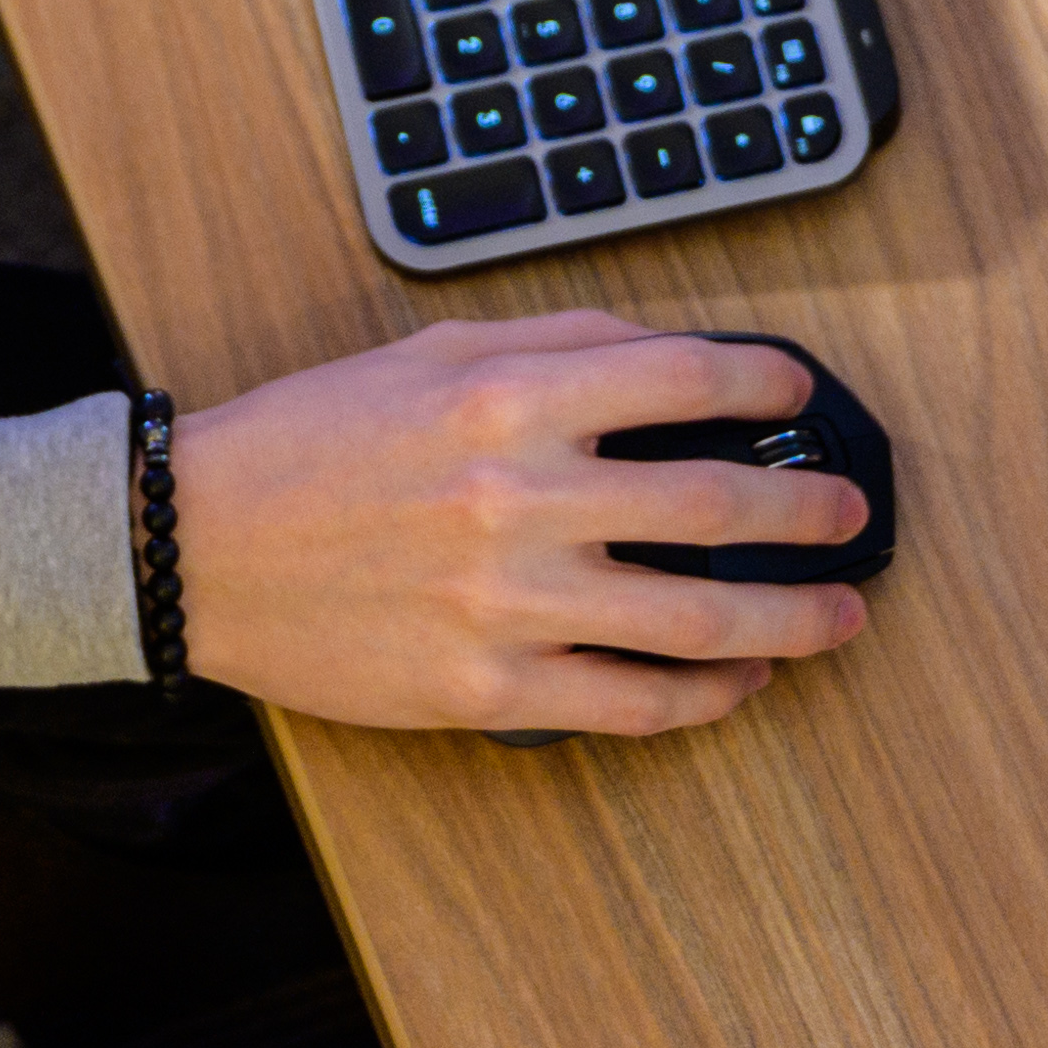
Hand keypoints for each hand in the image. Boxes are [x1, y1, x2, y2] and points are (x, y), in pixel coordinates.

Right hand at [171, 314, 875, 733]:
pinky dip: (705, 697)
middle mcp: (519, 498)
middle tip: (850, 515)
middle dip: (807, 509)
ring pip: (697, 619)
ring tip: (837, 615)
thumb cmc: (312, 439)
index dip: (762, 379)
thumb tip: (672, 352)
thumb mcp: (428, 352)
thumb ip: (554, 342)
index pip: (681, 374)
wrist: (198, 542)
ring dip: (790, 618)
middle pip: (715, 501)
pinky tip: (739, 680)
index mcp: (505, 398)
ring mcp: (507, 604)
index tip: (796, 389)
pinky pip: (630, 705)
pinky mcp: (486, 690)